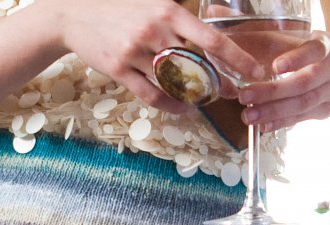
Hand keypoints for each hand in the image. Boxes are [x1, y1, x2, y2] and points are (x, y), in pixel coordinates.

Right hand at [47, 0, 263, 114]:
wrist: (76, 13)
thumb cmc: (120, 8)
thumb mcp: (153, 2)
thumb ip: (178, 17)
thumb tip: (207, 35)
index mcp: (168, 12)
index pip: (210, 40)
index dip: (236, 58)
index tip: (253, 70)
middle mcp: (154, 32)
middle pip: (196, 66)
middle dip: (219, 82)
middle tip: (233, 92)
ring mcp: (135, 53)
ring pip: (174, 83)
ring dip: (195, 96)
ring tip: (206, 101)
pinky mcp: (120, 70)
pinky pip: (152, 95)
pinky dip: (171, 105)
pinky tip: (183, 109)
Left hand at [237, 31, 329, 131]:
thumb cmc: (312, 56)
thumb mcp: (301, 43)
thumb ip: (280, 47)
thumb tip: (245, 54)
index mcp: (326, 45)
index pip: (314, 50)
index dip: (296, 59)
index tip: (276, 66)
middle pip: (304, 82)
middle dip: (272, 92)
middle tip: (244, 96)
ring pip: (302, 103)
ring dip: (273, 111)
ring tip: (249, 116)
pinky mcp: (328, 109)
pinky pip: (301, 118)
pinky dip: (280, 122)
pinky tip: (263, 125)